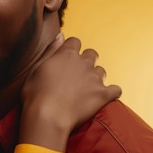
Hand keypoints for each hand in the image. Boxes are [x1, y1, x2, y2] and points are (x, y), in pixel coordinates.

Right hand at [18, 34, 121, 150]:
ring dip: (96, 76)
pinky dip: (112, 92)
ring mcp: (94, 78)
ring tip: (86, 88)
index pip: (75, 42)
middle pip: (91, 54)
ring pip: (101, 71)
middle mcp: (83, 63)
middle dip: (86, 60)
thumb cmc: (36, 94)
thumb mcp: (36, 68)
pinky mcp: (103, 94)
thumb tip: (61, 35)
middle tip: (77, 74)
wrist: (48, 117)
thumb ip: (51, 50)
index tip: (67, 58)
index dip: (71, 49)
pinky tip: (104, 97)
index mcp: (66, 54)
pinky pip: (116, 89)